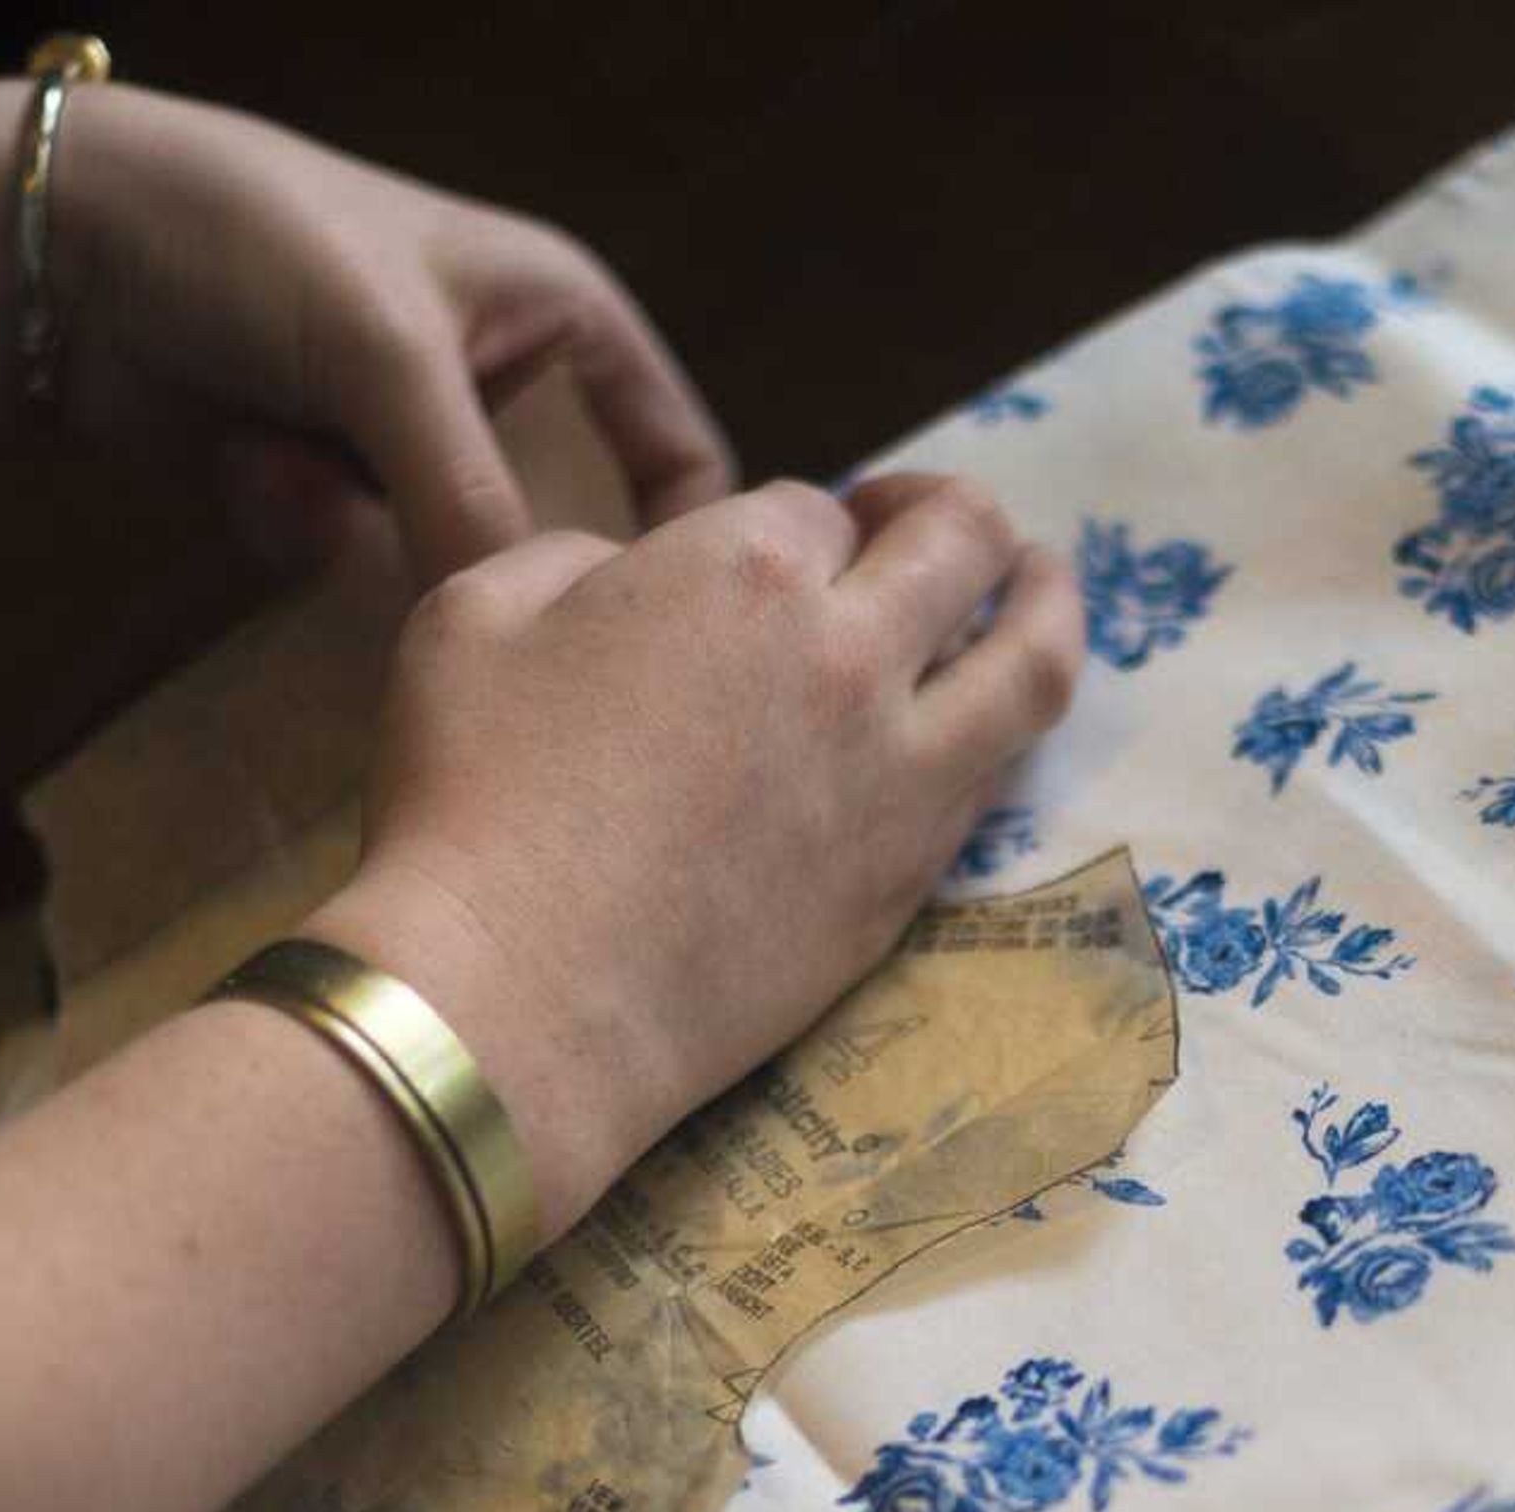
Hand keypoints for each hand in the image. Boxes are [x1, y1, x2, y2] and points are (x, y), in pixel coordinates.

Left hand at [49, 83, 736, 579]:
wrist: (60, 244)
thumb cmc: (252, 240)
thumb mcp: (388, 359)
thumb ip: (470, 502)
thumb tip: (522, 642)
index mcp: (564, 318)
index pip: (681, 456)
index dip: (682, 546)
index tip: (650, 642)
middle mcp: (500, 384)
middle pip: (552, 535)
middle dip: (476, 554)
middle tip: (422, 564)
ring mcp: (407, 442)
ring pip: (440, 564)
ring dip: (356, 532)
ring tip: (283, 460)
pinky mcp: (327, 487)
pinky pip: (352, 568)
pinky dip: (295, 526)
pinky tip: (242, 462)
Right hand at [310, 474, 1082, 1225]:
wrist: (514, 1001)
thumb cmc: (467, 800)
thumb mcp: (471, 612)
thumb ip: (573, 560)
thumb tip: (629, 577)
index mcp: (747, 567)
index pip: (816, 506)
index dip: (794, 522)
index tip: (773, 551)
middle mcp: (853, 657)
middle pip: (964, 544)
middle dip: (950, 515)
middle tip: (926, 524)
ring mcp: (899, 778)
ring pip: (1032, 664)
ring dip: (1047, 604)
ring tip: (1043, 586)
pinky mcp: (907, 883)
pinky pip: (992, 780)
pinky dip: (1000, 731)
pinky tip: (980, 727)